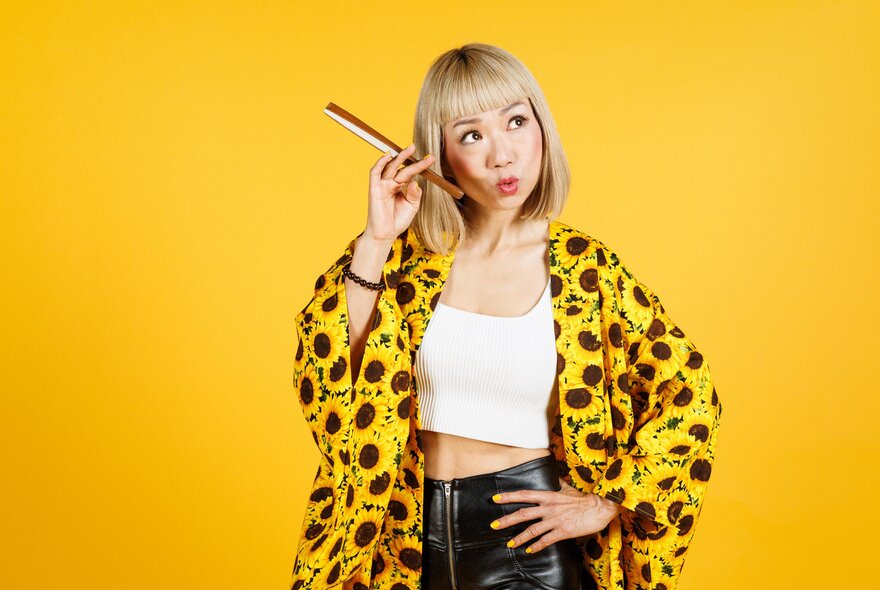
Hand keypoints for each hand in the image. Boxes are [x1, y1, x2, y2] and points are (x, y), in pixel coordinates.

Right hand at [364, 143, 435, 241]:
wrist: (385, 234)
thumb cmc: (397, 221)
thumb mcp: (412, 206)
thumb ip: (415, 194)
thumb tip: (416, 182)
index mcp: (399, 187)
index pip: (409, 172)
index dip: (420, 166)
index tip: (431, 159)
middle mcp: (390, 183)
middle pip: (400, 167)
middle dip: (410, 157)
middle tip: (419, 148)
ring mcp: (381, 186)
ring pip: (390, 167)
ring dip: (399, 157)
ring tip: (410, 149)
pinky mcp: (374, 189)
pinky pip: (375, 173)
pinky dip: (380, 163)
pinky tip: (387, 156)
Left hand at [489, 477, 623, 553]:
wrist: (599, 507)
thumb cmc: (584, 498)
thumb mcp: (568, 489)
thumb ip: (558, 485)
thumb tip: (554, 478)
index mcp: (548, 496)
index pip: (524, 495)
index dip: (509, 496)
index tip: (495, 498)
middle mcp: (548, 508)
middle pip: (523, 513)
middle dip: (506, 520)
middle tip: (493, 525)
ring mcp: (555, 520)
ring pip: (532, 529)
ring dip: (519, 538)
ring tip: (509, 544)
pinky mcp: (562, 531)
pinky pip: (546, 540)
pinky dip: (536, 546)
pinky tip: (529, 551)